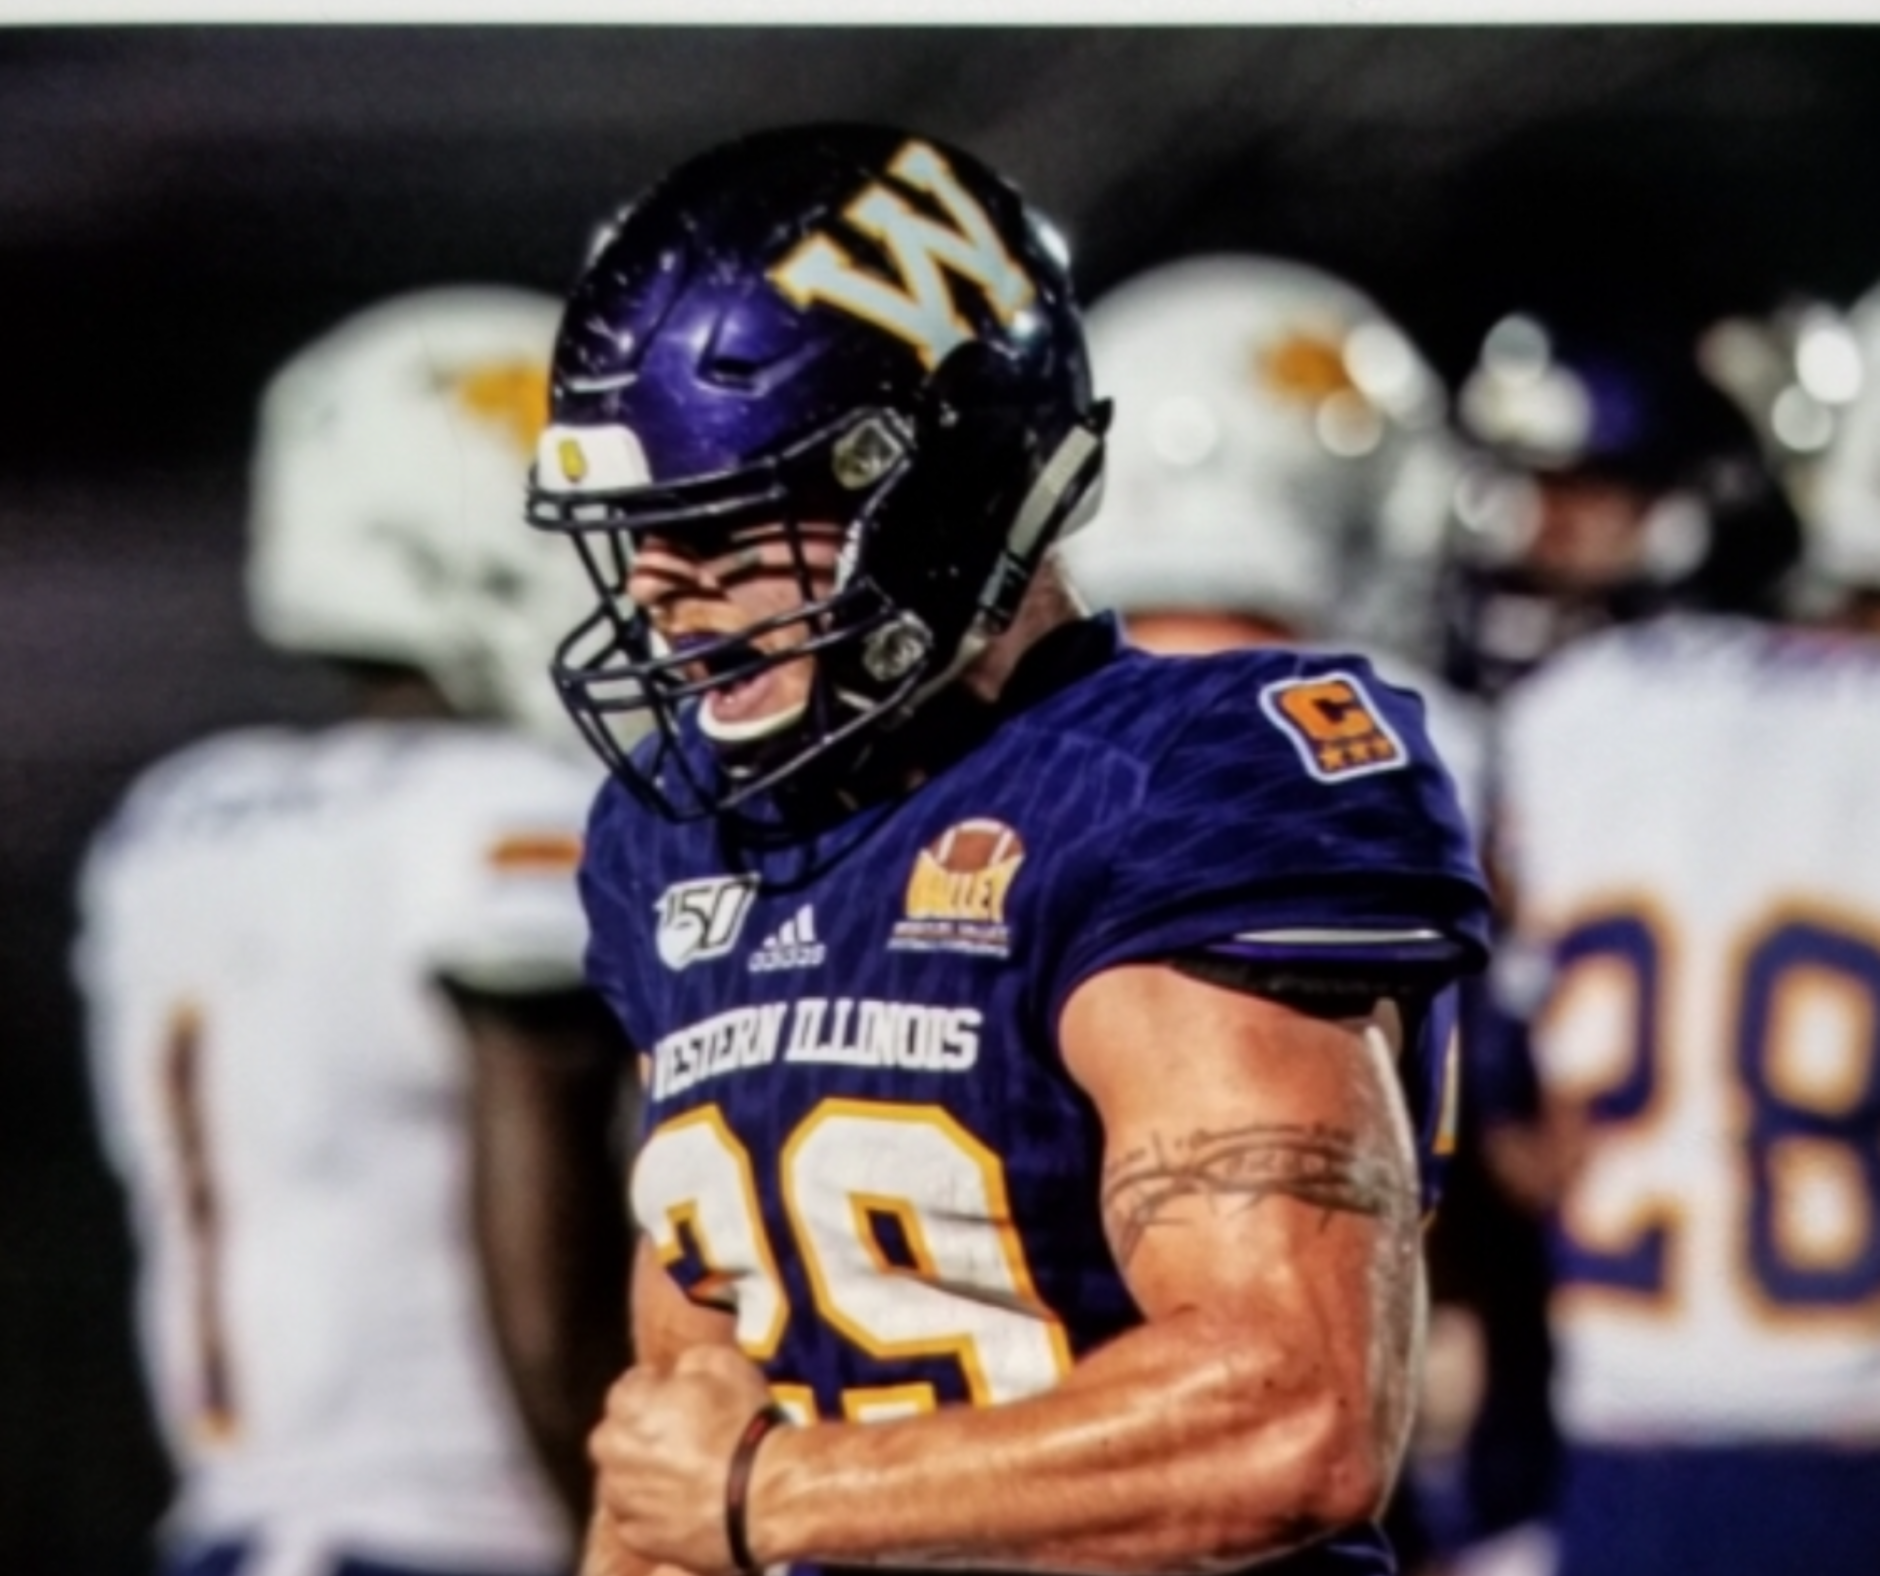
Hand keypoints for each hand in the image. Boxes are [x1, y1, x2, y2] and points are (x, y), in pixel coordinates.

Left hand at [589, 1346, 779, 1575]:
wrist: (765, 1494)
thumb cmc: (744, 1426)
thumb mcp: (723, 1364)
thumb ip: (687, 1362)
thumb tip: (680, 1371)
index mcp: (627, 1405)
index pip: (628, 1388)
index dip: (657, 1389)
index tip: (679, 1397)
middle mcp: (612, 1451)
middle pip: (619, 1433)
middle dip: (643, 1431)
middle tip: (686, 1435)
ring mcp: (622, 1498)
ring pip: (625, 1477)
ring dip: (647, 1471)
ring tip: (691, 1471)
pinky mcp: (637, 1537)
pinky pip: (638, 1516)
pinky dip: (656, 1509)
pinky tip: (689, 1500)